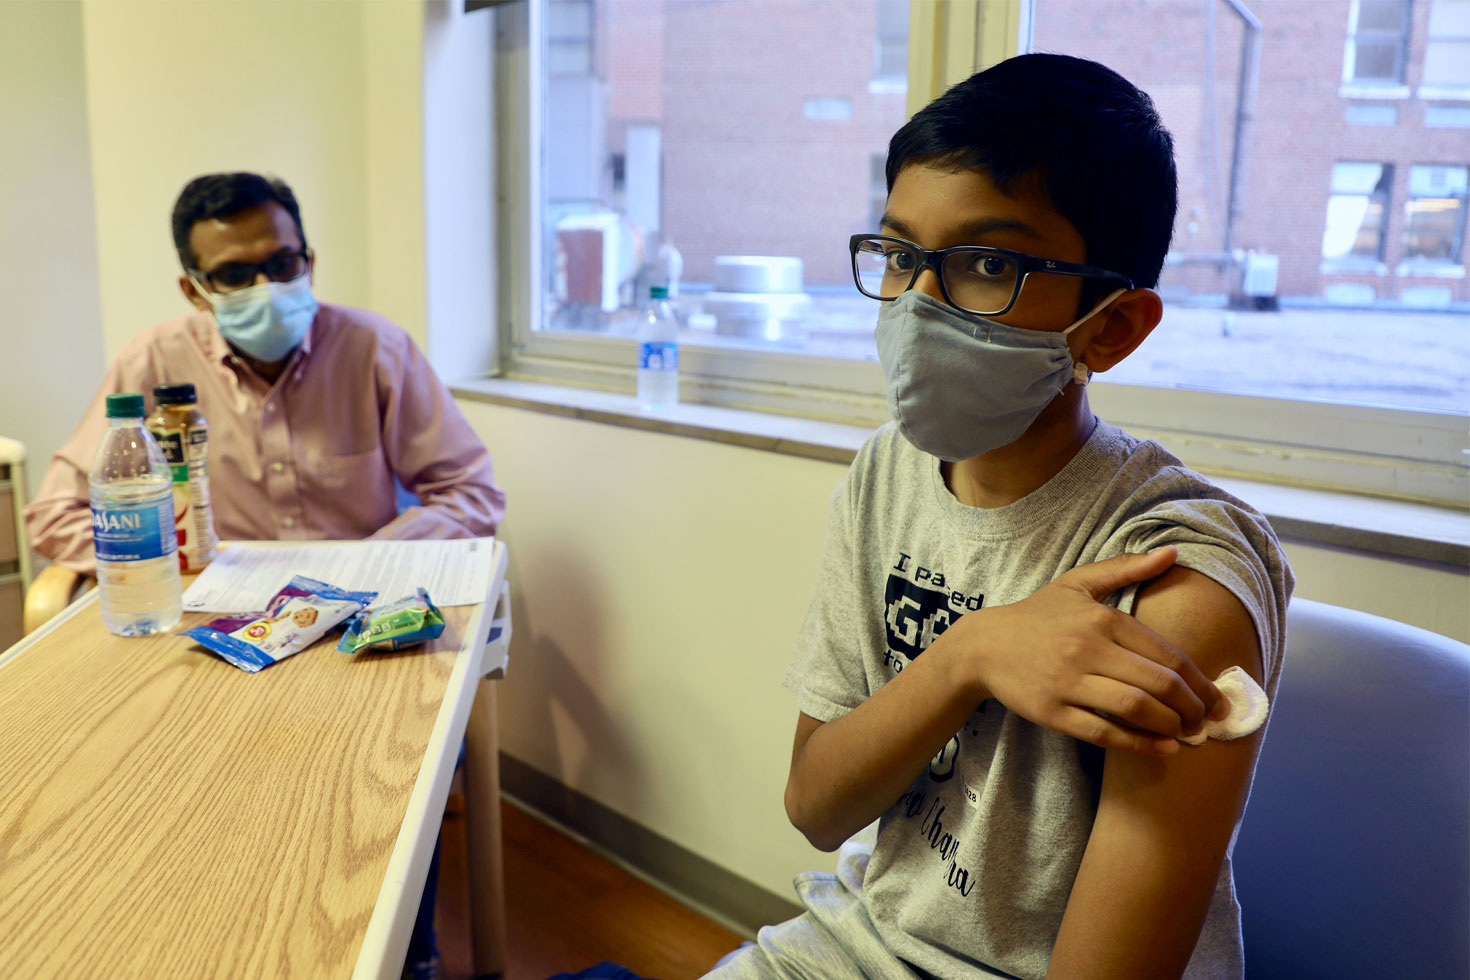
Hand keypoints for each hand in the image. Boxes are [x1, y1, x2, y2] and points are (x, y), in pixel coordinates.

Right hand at [961, 547, 1224, 754]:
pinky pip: (1104, 732)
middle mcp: (1087, 649)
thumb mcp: (1077, 584)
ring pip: (1135, 708)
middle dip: (1194, 707)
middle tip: (1208, 721)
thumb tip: (1172, 552)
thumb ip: (1125, 568)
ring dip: (1172, 726)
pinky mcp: (1053, 712)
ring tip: (1187, 734)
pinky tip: (1163, 748)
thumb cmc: (1036, 615)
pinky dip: (1140, 744)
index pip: (1166, 654)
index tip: (1217, 699)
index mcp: (1101, 618)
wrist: (982, 645)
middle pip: (1158, 683)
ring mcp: (1068, 682)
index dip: (1200, 682)